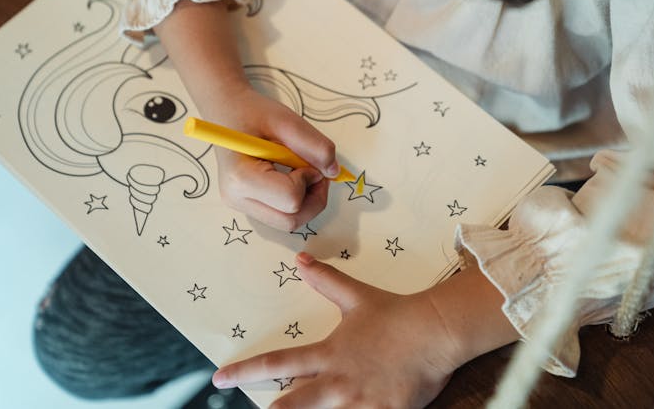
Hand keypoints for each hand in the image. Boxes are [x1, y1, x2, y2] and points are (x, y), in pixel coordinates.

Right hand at [155, 0, 338, 230]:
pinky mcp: (246, 206)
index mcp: (240, 177)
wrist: (227, 111)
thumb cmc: (253, 113)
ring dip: (306, 202)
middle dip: (313, 199)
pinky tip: (290, 178)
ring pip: (288, 224)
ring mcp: (240, 206)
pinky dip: (295, 203)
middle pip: (290, 221)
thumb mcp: (287, 121)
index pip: (290, 199)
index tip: (304, 159)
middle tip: (315, 171)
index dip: (308, 180)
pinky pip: (280, 216)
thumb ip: (314, 146)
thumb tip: (334, 172)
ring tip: (301, 173)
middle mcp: (236, 198)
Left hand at [212, 252, 461, 407]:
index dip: (245, 371)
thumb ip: (326, 280)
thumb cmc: (395, 314)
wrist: (434, 332)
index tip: (219, 379)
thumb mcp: (356, 296)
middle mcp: (337, 381)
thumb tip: (300, 259)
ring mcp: (359, 403)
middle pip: (291, 405)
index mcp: (327, 353)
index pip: (277, 362)